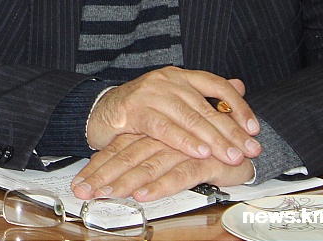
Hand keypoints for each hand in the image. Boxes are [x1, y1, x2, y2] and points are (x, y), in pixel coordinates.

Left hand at [72, 133, 254, 201]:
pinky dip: (160, 184)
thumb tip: (108, 174)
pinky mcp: (205, 159)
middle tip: (85, 191)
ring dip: (126, 182)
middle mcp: (166, 134)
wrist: (242, 145)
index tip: (80, 182)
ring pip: (150, 164)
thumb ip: (140, 155)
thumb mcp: (165, 151)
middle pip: (130, 155)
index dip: (100, 164)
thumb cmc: (200, 149)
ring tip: (106, 195)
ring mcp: (185, 146)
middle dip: (105, 175)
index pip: (121, 146)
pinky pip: (179, 174)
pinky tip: (143, 195)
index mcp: (154, 128)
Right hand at [86, 66, 260, 165]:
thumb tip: (239, 86)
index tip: (254, 128)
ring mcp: (150, 93)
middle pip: (205, 106)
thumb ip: (206, 95)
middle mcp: (167, 80)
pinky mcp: (135, 111)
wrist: (101, 111)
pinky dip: (184, 141)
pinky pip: (164, 128)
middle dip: (231, 130)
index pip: (216, 85)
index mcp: (180, 75)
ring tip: (231, 155)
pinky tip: (199, 152)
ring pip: (188, 117)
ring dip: (213, 140)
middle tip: (250, 149)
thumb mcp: (175, 99)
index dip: (237, 105)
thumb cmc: (142, 110)